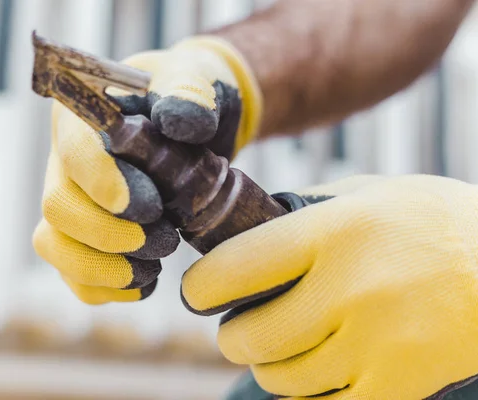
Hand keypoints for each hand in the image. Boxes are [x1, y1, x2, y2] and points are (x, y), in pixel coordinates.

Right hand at [33, 36, 261, 303]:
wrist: (192, 128)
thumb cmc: (187, 99)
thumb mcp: (194, 80)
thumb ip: (189, 93)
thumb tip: (180, 123)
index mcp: (84, 118)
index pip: (74, 153)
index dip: (104, 184)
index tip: (149, 207)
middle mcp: (65, 162)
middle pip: (57, 207)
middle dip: (110, 235)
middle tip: (164, 239)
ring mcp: (71, 202)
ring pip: (55, 247)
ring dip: (104, 269)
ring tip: (154, 267)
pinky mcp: (83, 237)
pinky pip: (73, 276)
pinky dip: (106, 289)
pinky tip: (145, 281)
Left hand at [181, 175, 477, 398]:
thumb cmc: (432, 223)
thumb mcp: (369, 194)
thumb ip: (305, 209)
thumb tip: (245, 227)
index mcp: (335, 232)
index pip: (233, 268)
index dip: (201, 286)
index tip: (199, 293)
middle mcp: (351, 289)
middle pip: (249, 337)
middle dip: (236, 336)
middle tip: (247, 325)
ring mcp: (377, 344)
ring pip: (282, 379)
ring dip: (274, 366)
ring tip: (292, 344)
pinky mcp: (399, 386)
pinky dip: (312, 393)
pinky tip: (324, 368)